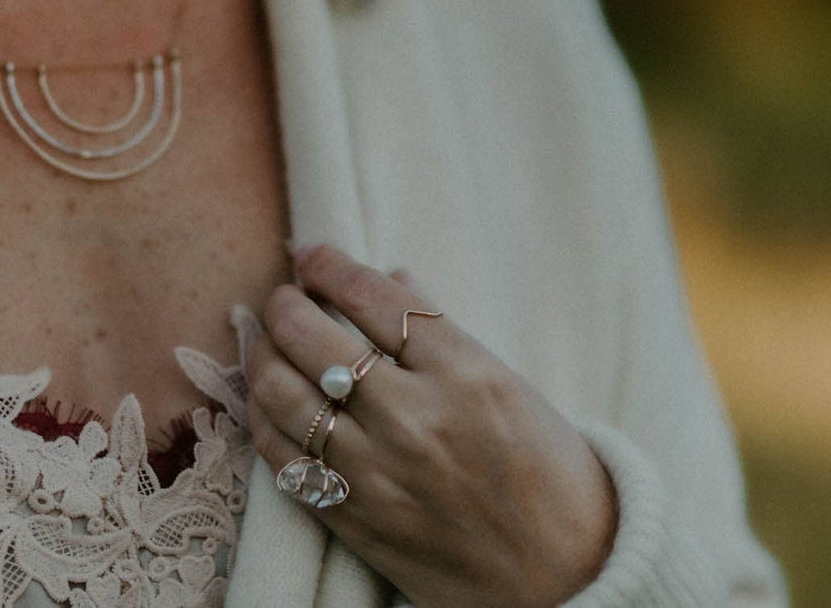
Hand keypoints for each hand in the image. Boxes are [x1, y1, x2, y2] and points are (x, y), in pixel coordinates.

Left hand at [245, 244, 618, 607]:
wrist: (568, 577)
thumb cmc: (548, 472)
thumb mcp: (509, 386)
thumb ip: (441, 330)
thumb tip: (390, 276)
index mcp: (466, 374)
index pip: (373, 297)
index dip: (329, 266)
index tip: (311, 255)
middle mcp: (415, 419)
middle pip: (312, 338)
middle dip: (284, 304)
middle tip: (284, 296)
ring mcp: (378, 472)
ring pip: (283, 394)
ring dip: (262, 355)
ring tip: (267, 342)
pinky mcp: (354, 518)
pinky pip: (283, 458)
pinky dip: (264, 418)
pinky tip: (268, 400)